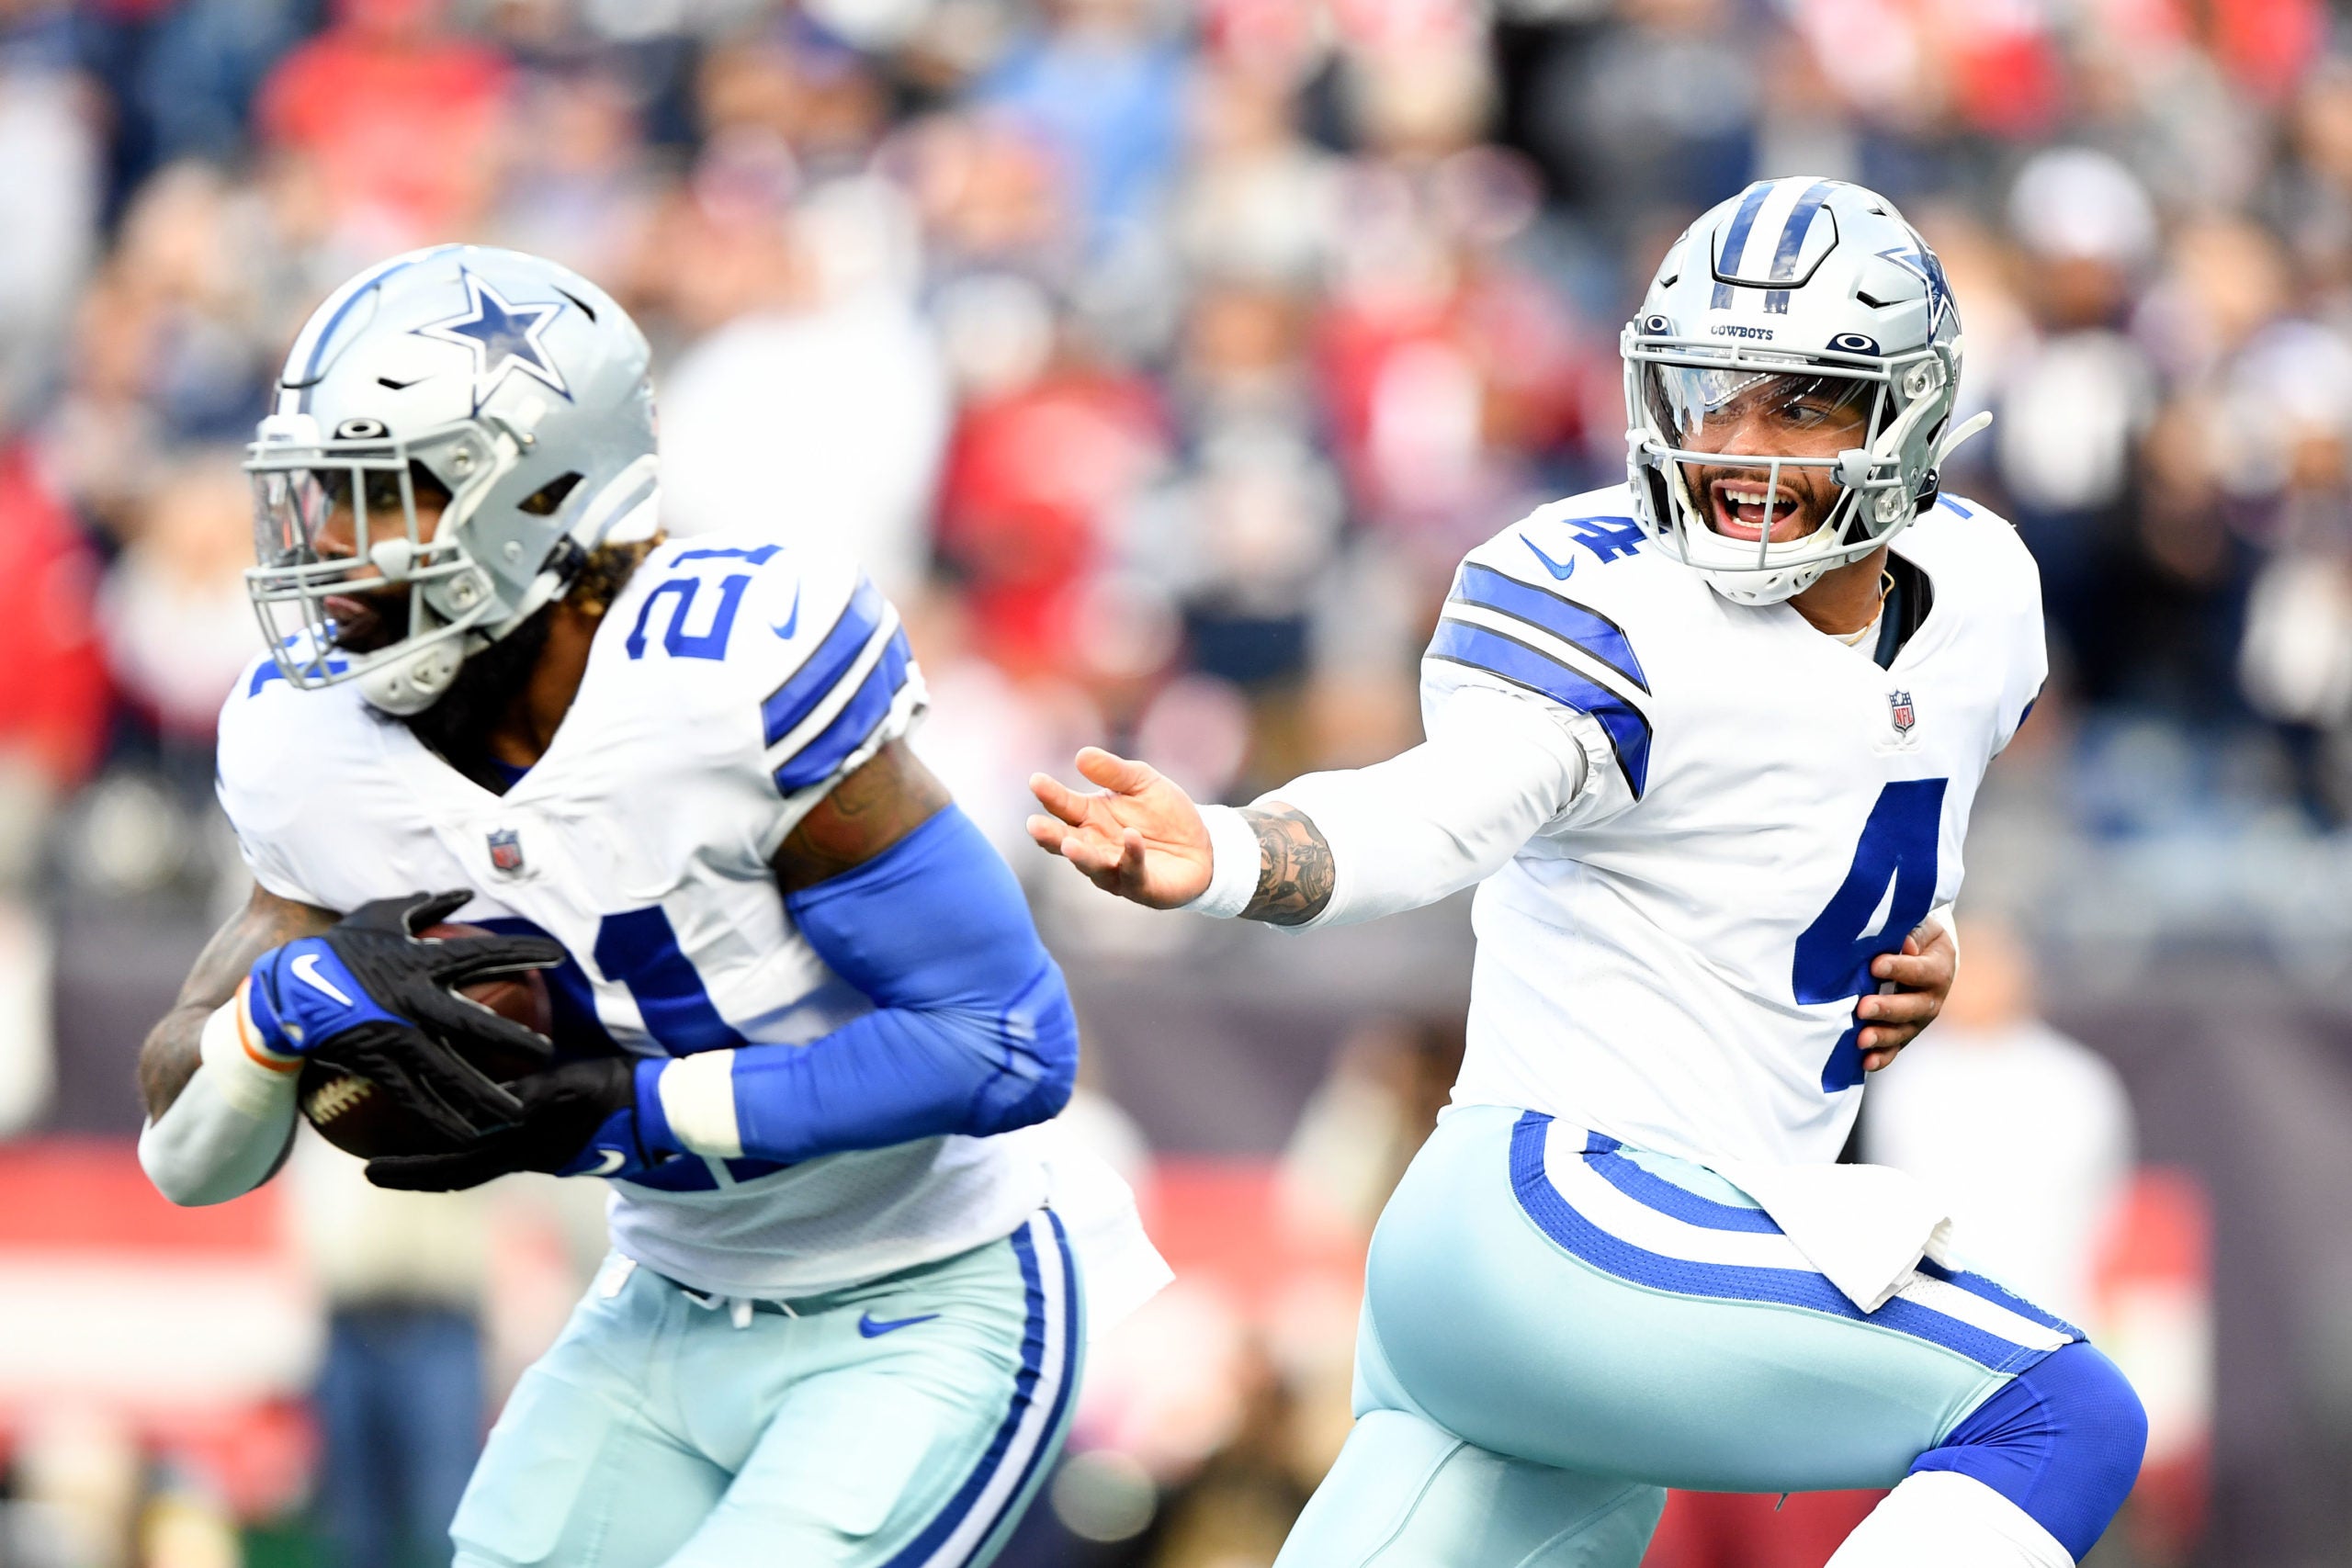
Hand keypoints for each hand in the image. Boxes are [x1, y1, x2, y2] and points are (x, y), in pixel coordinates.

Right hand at [243, 890, 562, 1140]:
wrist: (285, 991)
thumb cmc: (336, 949)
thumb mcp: (379, 917)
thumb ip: (424, 906)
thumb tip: (462, 894)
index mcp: (420, 963)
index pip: (484, 956)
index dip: (522, 954)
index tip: (558, 956)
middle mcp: (414, 1003)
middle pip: (475, 1024)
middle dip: (514, 1039)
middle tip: (547, 1052)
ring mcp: (396, 1039)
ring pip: (450, 1073)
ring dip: (486, 1094)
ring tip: (518, 1113)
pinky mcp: (378, 1066)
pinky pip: (415, 1098)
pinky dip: (442, 1118)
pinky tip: (468, 1135)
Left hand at [365, 1057, 670, 1191]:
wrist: (657, 1110)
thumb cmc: (613, 1093)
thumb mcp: (567, 1086)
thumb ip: (528, 1095)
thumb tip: (485, 1103)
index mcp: (520, 1149)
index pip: (453, 1167)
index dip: (409, 1171)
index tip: (368, 1173)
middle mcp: (524, 1158)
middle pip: (457, 1174)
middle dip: (415, 1173)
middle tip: (373, 1169)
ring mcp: (542, 1154)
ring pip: (477, 1163)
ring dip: (442, 1161)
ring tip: (412, 1148)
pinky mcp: (557, 1144)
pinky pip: (501, 1150)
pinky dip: (473, 1145)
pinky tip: (473, 1126)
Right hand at [1027, 748, 1214, 907]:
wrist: (1203, 846)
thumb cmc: (1166, 814)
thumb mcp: (1143, 782)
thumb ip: (1114, 771)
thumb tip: (1081, 755)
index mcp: (1091, 817)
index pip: (1063, 806)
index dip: (1049, 794)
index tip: (1036, 780)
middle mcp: (1095, 846)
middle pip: (1065, 841)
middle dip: (1049, 835)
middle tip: (1034, 825)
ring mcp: (1115, 870)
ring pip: (1092, 865)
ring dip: (1081, 855)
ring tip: (1068, 843)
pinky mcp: (1141, 886)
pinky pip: (1133, 872)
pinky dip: (1131, 856)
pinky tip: (1132, 837)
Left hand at [1858, 919, 1956, 1071]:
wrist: (1928, 959)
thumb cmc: (1917, 938)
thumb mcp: (1921, 927)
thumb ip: (1914, 933)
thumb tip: (1906, 945)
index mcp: (1939, 968)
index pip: (1920, 971)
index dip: (1899, 968)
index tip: (1875, 965)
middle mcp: (1933, 998)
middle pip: (1914, 1007)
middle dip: (1888, 1008)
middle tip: (1863, 1008)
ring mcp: (1919, 1019)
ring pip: (1904, 1032)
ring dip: (1883, 1036)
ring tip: (1861, 1039)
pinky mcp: (1905, 1032)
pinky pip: (1896, 1048)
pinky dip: (1882, 1057)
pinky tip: (1866, 1062)